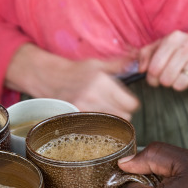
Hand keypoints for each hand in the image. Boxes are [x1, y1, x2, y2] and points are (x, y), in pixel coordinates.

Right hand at [6, 44, 138, 119]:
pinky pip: (96, 128)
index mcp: (103, 82)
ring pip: (111, 125)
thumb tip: (137, 58)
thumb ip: (120, 64)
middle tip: (116, 107)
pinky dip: (98, 125)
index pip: (131, 104)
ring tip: (104, 112)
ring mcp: (84, 109)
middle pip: (124, 117)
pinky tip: (94, 118)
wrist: (50, 79)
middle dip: (122, 112)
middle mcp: (94, 97)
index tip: (126, 102)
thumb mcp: (98, 65)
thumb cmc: (76, 71)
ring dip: (111, 120)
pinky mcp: (76, 117)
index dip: (131, 103)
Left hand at [139, 30, 187, 90]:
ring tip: (185, 75)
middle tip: (171, 77)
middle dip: (166, 81)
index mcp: (174, 38)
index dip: (151, 77)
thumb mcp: (163, 46)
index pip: (153, 68)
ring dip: (180, 84)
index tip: (155, 76)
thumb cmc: (184, 49)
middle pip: (166, 78)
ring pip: (180, 84)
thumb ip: (146, 54)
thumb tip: (140, 69)